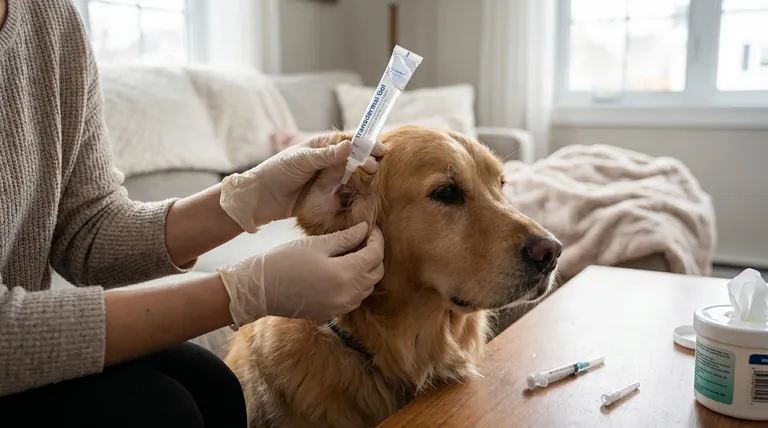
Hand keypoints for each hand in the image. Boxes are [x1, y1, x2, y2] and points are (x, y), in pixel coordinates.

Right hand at [217, 222, 384, 325]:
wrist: (260, 289)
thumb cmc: (285, 261)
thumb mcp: (317, 244)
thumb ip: (345, 238)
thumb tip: (365, 230)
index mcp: (346, 274)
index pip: (375, 255)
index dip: (377, 239)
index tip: (371, 228)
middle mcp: (348, 295)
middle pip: (376, 274)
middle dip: (375, 255)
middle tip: (365, 239)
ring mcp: (340, 307)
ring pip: (367, 288)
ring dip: (367, 271)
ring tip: (355, 254)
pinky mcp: (331, 314)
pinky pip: (354, 299)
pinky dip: (356, 285)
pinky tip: (344, 272)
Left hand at [220, 135, 385, 232]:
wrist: (260, 198)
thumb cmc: (277, 173)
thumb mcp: (302, 160)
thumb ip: (326, 155)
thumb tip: (351, 145)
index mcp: (320, 146)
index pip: (348, 141)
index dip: (365, 143)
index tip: (380, 149)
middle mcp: (325, 160)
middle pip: (353, 158)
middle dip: (367, 160)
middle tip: (377, 167)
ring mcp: (325, 178)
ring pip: (350, 174)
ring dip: (362, 175)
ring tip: (373, 179)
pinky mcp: (324, 195)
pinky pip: (342, 191)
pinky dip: (354, 191)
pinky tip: (362, 193)